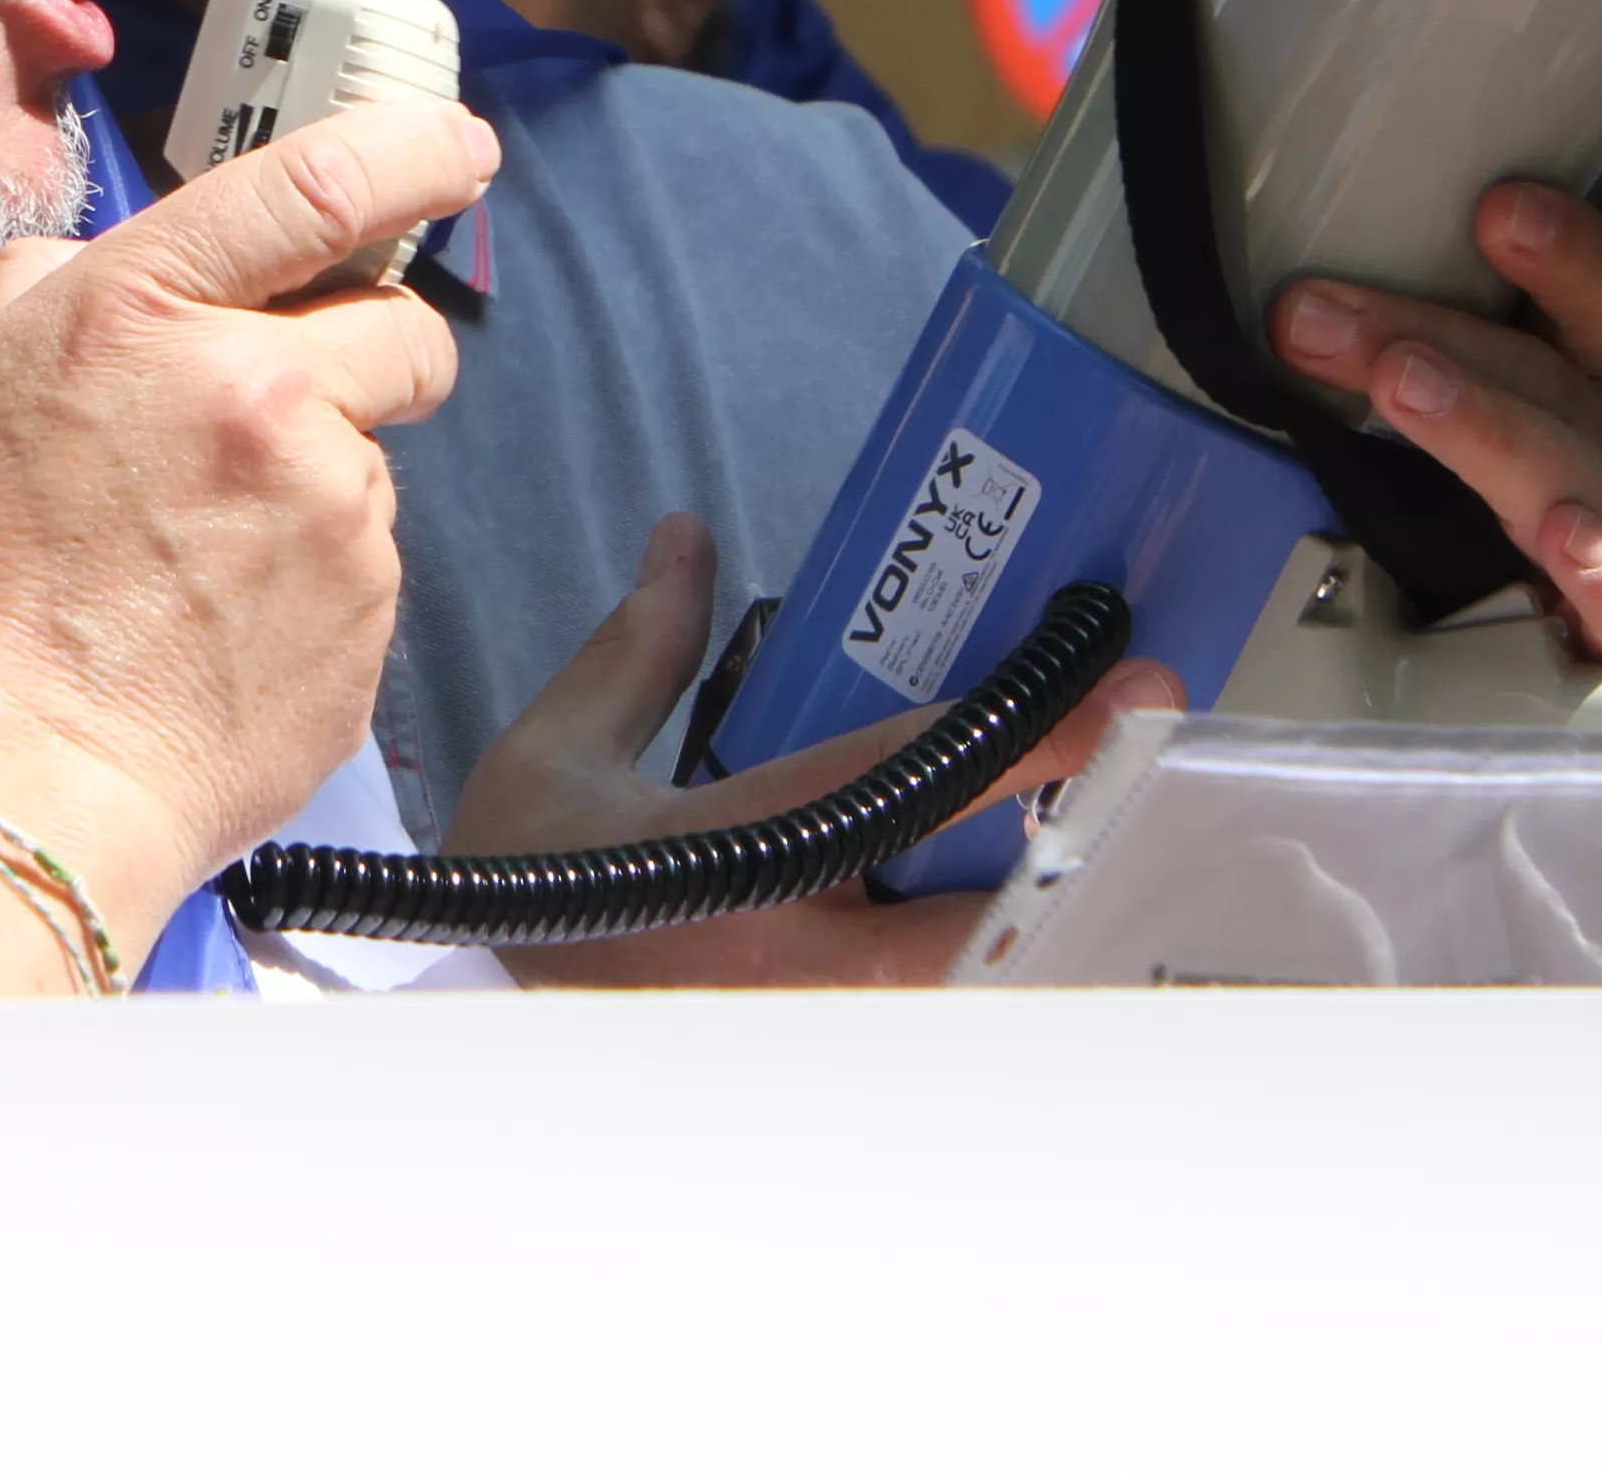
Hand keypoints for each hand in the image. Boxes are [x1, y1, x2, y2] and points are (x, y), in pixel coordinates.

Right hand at [0, 94, 491, 960]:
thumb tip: (108, 259)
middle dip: (375, 351)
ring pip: (373, 459)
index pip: (322, 181)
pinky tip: (222, 632)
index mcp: (148, 308)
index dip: (414, 148)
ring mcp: (329, 510)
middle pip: (402, 328)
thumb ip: (45, 287)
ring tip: (201, 564)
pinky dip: (312, 587)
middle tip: (294, 412)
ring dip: (316, 485)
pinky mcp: (368, 616)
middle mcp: (261, 390)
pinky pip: (363, 568)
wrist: (6, 784)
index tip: (461, 145)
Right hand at [442, 514, 1181, 987]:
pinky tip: (1018, 909)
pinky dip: (984, 960)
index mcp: (722, 863)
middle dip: (1065, 856)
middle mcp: (783, 963)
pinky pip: (932, 1013)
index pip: (901, 784)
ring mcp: (810, 1033)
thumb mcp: (559, 752)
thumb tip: (687, 537)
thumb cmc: (516, 885)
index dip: (1026, 737)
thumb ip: (642, 648)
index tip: (1125, 685)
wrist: (467, 1012)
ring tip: (1093, 833)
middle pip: (980, 922)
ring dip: (1033, 910)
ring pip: (969, 984)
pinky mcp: (821, 1064)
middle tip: (1133, 773)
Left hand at [1267, 178, 1601, 664]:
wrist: (1432, 654)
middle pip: (1543, 375)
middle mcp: (1582, 444)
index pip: (1590, 293)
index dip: (1560, 248)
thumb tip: (1259, 308)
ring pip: (1564, 472)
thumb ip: (1333, 352)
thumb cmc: (1397, 497)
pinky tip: (1568, 548)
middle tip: (1314, 317)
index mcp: (1547, 374)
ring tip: (1402, 388)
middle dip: (1427, 333)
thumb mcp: (1364, 406)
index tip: (1493, 210)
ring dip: (1478, 424)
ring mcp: (1598, 534)